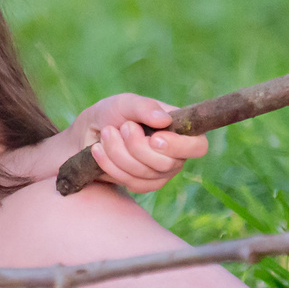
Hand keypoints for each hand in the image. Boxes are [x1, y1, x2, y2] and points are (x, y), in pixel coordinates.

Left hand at [72, 94, 207, 193]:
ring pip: (144, 173)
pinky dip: (110, 164)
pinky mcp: (143, 185)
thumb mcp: (125, 103)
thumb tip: (164, 120)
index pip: (198, 146)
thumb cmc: (113, 113)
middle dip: (136, 146)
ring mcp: (160, 173)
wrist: (90, 133)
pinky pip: (130, 182)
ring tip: (106, 134)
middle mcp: (176, 154)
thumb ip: (144, 107)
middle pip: (167, 164)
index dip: (179, 147)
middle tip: (123, 127)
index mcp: (180, 130)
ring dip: (118, 152)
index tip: (154, 138)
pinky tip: (99, 150)